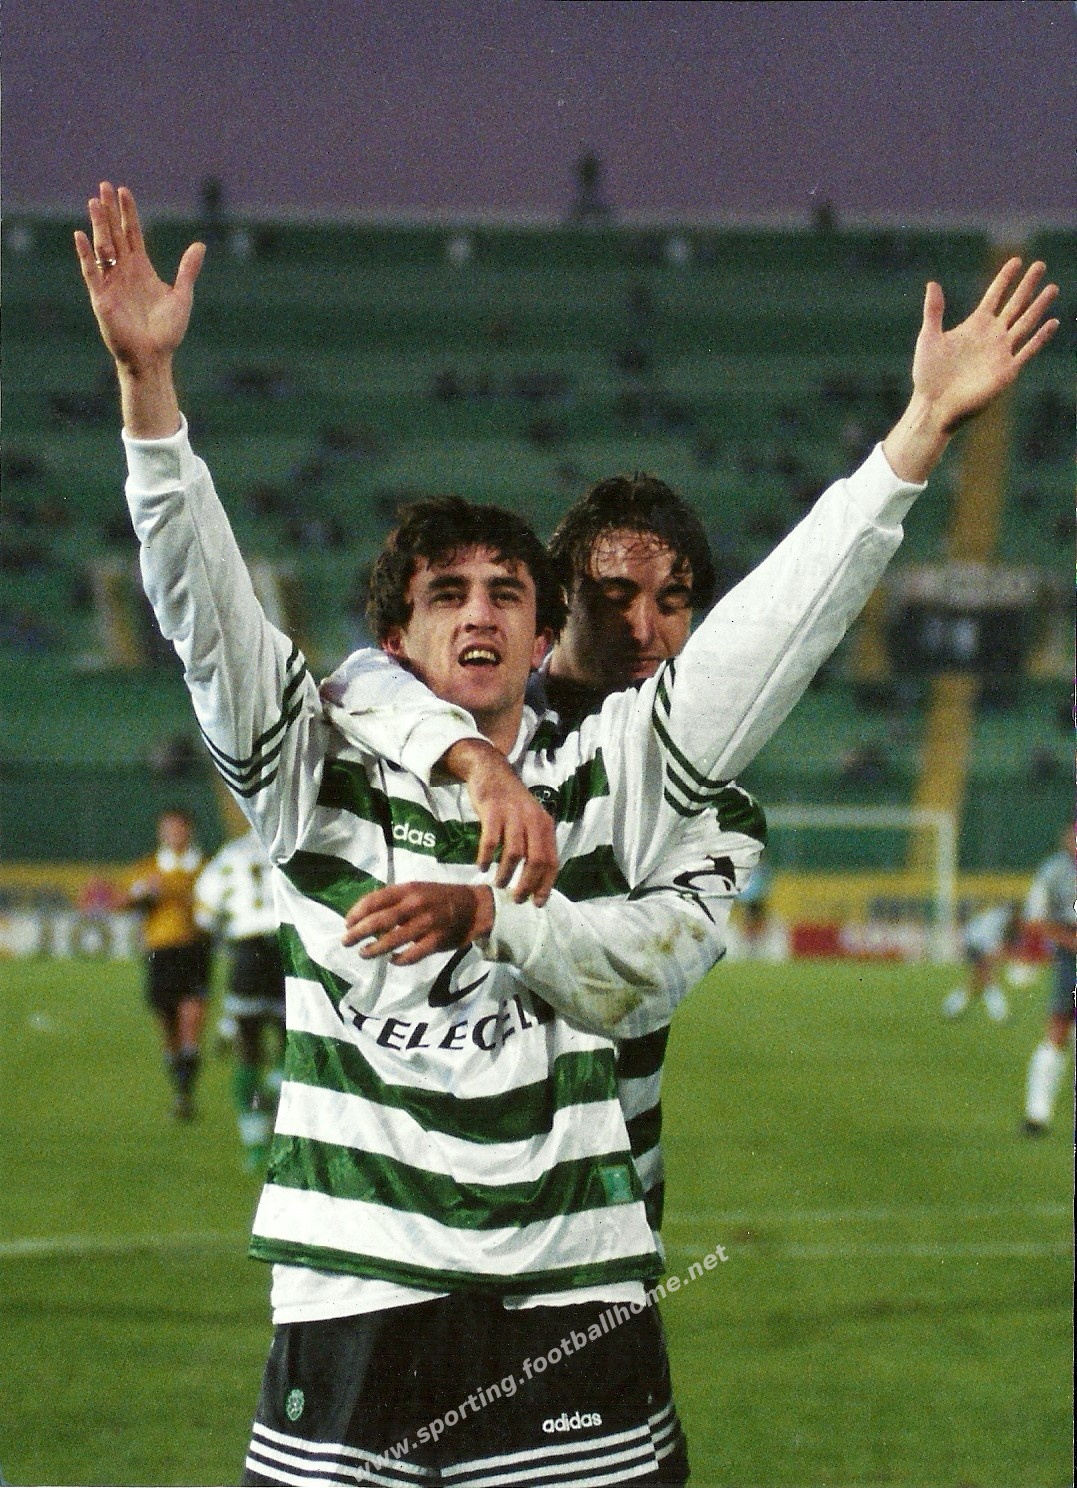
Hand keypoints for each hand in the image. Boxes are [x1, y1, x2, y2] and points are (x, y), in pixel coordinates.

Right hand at [74, 182, 205, 374]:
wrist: (154, 357)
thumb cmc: (168, 332)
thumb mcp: (182, 296)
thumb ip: (188, 270)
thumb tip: (200, 245)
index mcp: (142, 269)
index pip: (133, 234)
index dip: (128, 213)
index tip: (123, 191)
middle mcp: (124, 272)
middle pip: (115, 234)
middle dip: (110, 211)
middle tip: (103, 185)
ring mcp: (111, 283)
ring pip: (102, 247)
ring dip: (98, 225)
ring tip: (93, 201)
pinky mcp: (101, 298)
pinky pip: (91, 272)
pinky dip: (86, 255)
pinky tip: (81, 236)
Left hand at [342, 881, 494, 964]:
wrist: (475, 906)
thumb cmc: (440, 897)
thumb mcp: (417, 889)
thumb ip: (395, 900)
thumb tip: (366, 916)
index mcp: (408, 889)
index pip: (374, 899)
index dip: (357, 913)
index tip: (347, 923)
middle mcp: (415, 905)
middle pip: (379, 921)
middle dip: (358, 932)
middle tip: (346, 941)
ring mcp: (426, 924)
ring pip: (392, 940)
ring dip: (373, 949)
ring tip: (363, 953)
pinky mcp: (436, 941)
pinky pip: (411, 955)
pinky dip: (398, 959)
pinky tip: (392, 960)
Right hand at [440, 738, 557, 904]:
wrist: (492, 771)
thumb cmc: (511, 803)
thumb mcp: (531, 820)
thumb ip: (536, 844)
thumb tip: (538, 880)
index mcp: (546, 825)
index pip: (552, 861)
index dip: (546, 885)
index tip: (537, 903)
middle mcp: (533, 820)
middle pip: (535, 861)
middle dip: (526, 885)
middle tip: (516, 898)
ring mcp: (513, 815)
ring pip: (514, 854)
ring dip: (506, 874)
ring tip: (499, 884)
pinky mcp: (493, 811)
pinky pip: (490, 841)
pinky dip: (486, 858)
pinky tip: (482, 866)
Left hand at [885, 258, 1058, 482]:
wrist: (934, 405)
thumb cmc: (928, 374)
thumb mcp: (929, 337)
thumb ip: (934, 311)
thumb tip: (932, 283)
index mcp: (975, 325)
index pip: (994, 295)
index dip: (1005, 278)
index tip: (1016, 260)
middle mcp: (992, 335)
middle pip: (1014, 305)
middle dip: (1027, 285)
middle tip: (1040, 265)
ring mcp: (1001, 352)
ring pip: (1025, 323)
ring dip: (1038, 306)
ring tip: (1052, 288)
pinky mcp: (1007, 370)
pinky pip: (1027, 350)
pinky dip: (1039, 338)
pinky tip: (1052, 323)